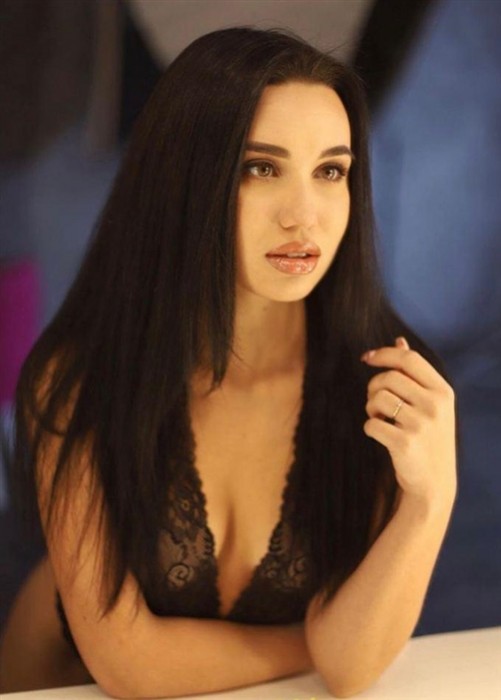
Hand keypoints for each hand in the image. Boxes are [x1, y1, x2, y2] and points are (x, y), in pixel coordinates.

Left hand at [361, 337, 456, 507]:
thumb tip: (399, 341)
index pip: (409, 359)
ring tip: (380, 417)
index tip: (367, 358)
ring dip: (371, 407)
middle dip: (374, 386)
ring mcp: (421, 425)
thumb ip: (415, 373)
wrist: (434, 483)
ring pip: (378, 398)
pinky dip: (369, 427)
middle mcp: (435, 406)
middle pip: (389, 377)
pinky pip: (371, 424)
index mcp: (443, 392)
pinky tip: (380, 434)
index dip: (384, 354)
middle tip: (375, 401)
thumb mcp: (430, 404)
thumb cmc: (429, 437)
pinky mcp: (404, 443)